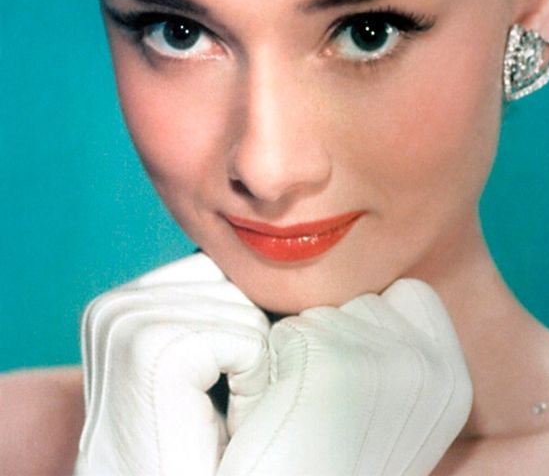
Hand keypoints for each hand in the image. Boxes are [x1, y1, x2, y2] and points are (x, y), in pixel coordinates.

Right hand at [74, 253, 269, 475]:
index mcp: (122, 304)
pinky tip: (211, 425)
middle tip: (212, 407)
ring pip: (246, 307)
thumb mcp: (208, 363)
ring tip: (214, 416)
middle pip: (235, 280)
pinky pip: (246, 338)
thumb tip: (284, 247)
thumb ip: (223, 305)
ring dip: (253, 366)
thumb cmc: (197, 449)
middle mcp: (114, 305)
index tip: (214, 385)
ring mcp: (126, 323)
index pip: (221, 268)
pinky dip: (253, 382)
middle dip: (249, 342)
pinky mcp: (151, 348)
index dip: (244, 325)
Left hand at [219, 278, 472, 475]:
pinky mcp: (336, 367)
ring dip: (301, 352)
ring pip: (323, 310)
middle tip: (325, 406)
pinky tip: (283, 413)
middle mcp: (434, 370)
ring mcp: (388, 366)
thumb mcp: (392, 406)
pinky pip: (288, 332)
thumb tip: (396, 276)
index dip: (368, 330)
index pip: (408, 295)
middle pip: (363, 297)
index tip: (354, 387)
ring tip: (304, 413)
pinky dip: (274, 366)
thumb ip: (402, 350)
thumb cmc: (331, 461)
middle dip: (334, 338)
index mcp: (454, 380)